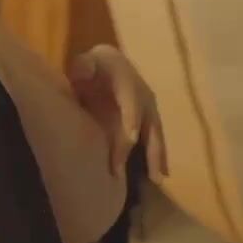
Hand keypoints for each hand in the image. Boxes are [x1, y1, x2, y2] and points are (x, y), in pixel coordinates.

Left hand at [67, 44, 168, 181]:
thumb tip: (83, 72)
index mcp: (128, 83)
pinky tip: (159, 176)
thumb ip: (84, 67)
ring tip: (158, 180)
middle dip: (151, 148)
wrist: (108, 64)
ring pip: (155, 136)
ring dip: (157, 157)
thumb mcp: (87, 62)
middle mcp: (144, 98)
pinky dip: (157, 158)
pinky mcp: (147, 121)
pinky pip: (153, 141)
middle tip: (151, 172)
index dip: (132, 119)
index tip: (131, 138)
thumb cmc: (95, 66)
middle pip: (150, 125)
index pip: (132, 102)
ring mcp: (148, 111)